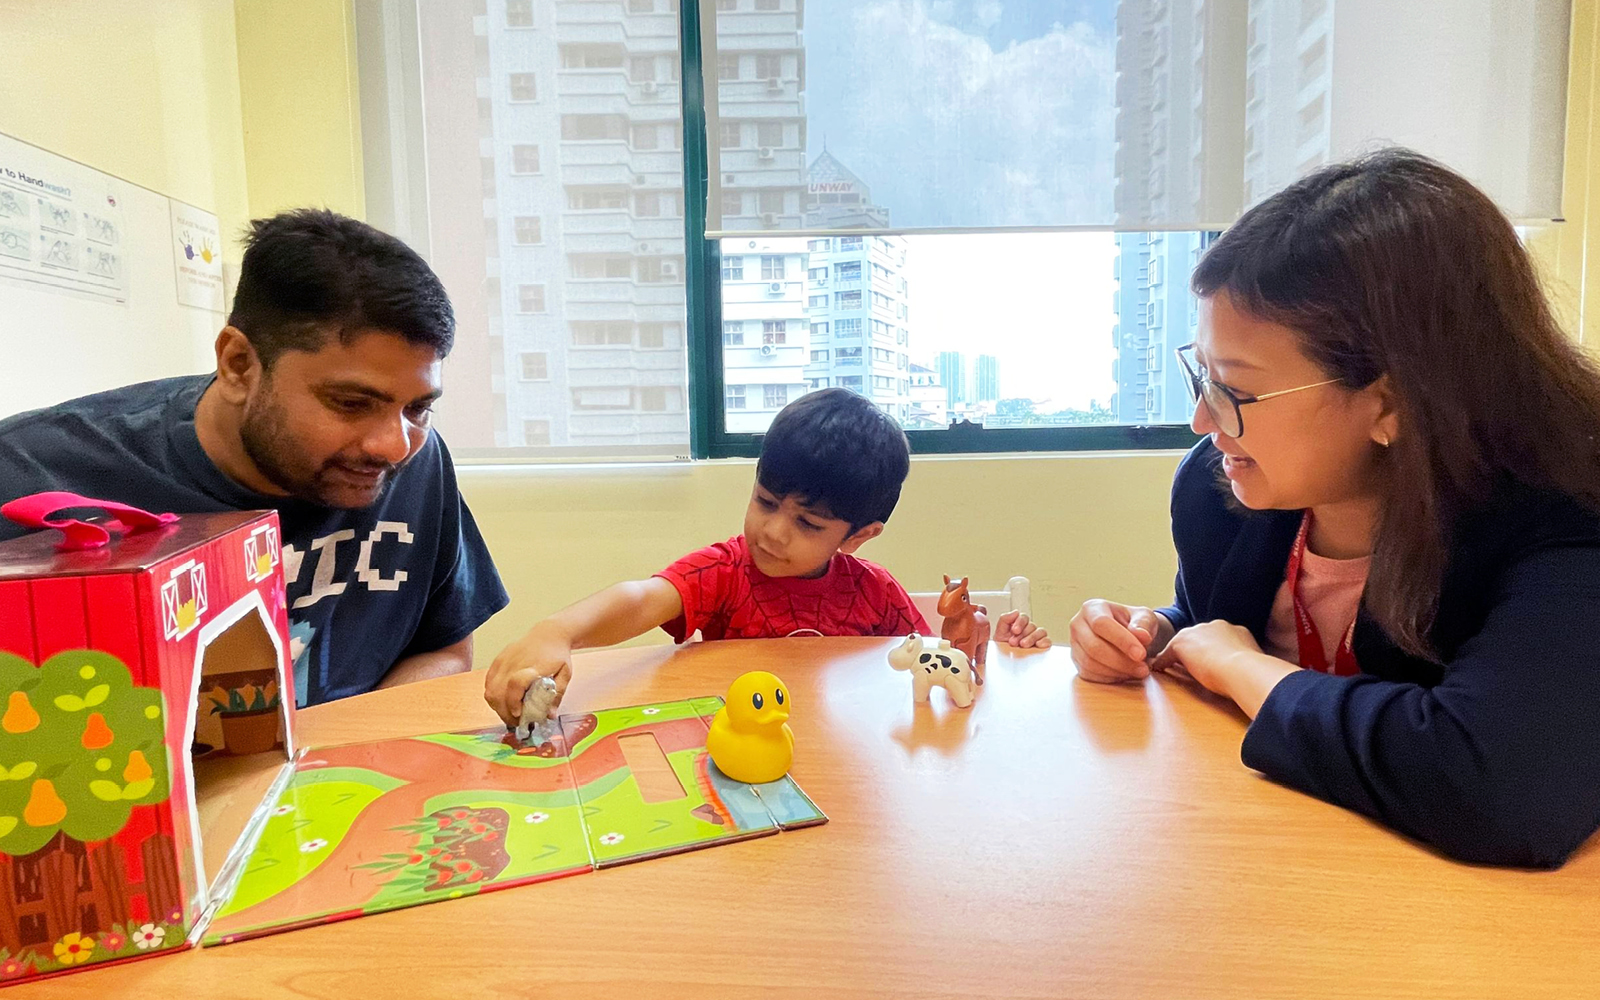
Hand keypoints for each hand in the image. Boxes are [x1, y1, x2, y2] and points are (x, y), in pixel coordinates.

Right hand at [484, 623, 573, 726]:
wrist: (548, 634)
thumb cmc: (557, 655)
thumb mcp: (565, 674)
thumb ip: (557, 694)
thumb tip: (549, 715)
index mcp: (533, 666)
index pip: (516, 683)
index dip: (514, 701)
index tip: (519, 714)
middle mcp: (515, 663)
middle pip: (499, 692)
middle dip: (505, 712)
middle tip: (516, 722)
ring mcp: (504, 661)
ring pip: (490, 690)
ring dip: (498, 707)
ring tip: (510, 713)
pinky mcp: (497, 660)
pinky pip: (488, 683)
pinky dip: (493, 696)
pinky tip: (503, 702)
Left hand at [995, 610, 1050, 648]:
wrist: (1004, 661)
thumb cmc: (1002, 646)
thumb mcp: (1000, 632)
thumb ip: (1005, 619)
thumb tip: (1015, 612)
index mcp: (1020, 624)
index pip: (1024, 617)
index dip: (1020, 623)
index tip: (1014, 631)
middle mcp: (1029, 629)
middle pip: (1031, 626)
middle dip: (1022, 634)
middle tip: (1014, 642)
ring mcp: (1037, 637)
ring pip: (1040, 632)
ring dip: (1032, 638)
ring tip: (1023, 645)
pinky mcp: (1043, 646)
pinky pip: (1047, 640)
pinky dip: (1044, 641)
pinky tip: (1037, 645)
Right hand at [1069, 600, 1168, 682]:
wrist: (1128, 635)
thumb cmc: (1135, 623)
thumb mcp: (1145, 617)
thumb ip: (1144, 624)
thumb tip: (1142, 636)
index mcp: (1092, 608)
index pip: (1101, 624)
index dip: (1121, 640)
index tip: (1141, 654)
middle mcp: (1078, 625)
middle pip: (1093, 647)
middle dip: (1121, 661)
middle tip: (1143, 669)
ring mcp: (1074, 644)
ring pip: (1090, 663)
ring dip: (1117, 672)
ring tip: (1138, 672)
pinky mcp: (1076, 661)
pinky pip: (1089, 674)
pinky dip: (1110, 678)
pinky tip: (1125, 674)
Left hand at [1151, 620, 1296, 717]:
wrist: (1242, 669)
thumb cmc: (1254, 672)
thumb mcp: (1255, 664)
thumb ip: (1251, 663)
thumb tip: (1262, 675)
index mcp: (1236, 630)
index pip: (1219, 638)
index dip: (1214, 649)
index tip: (1211, 660)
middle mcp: (1215, 626)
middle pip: (1199, 637)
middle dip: (1195, 649)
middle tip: (1190, 663)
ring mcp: (1197, 633)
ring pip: (1183, 644)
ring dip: (1178, 655)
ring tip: (1171, 666)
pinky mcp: (1181, 643)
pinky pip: (1167, 654)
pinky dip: (1163, 662)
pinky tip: (1159, 670)